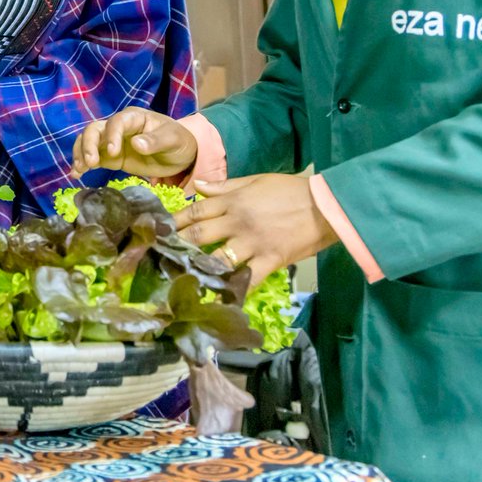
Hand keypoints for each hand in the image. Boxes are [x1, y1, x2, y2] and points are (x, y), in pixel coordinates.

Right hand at [71, 108, 197, 180]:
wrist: (181, 155)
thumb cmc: (178, 141)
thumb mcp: (173, 140)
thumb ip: (155, 141)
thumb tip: (136, 143)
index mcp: (134, 118)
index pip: (117, 122)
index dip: (112, 135)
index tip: (113, 152)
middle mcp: (119, 127)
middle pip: (95, 129)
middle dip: (89, 144)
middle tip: (91, 162)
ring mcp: (113, 142)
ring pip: (88, 141)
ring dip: (81, 153)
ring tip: (79, 169)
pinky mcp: (111, 157)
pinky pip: (92, 157)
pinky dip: (82, 164)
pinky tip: (76, 174)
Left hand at [173, 173, 335, 285]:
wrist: (325, 204)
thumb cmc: (290, 190)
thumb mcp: (255, 181)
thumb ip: (224, 186)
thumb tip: (197, 185)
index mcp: (232, 201)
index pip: (195, 210)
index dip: (174, 221)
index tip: (156, 231)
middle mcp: (237, 221)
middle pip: (198, 234)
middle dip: (177, 246)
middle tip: (157, 259)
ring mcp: (252, 242)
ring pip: (217, 258)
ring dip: (198, 270)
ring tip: (179, 282)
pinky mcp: (269, 260)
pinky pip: (247, 279)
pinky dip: (233, 290)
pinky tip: (219, 300)